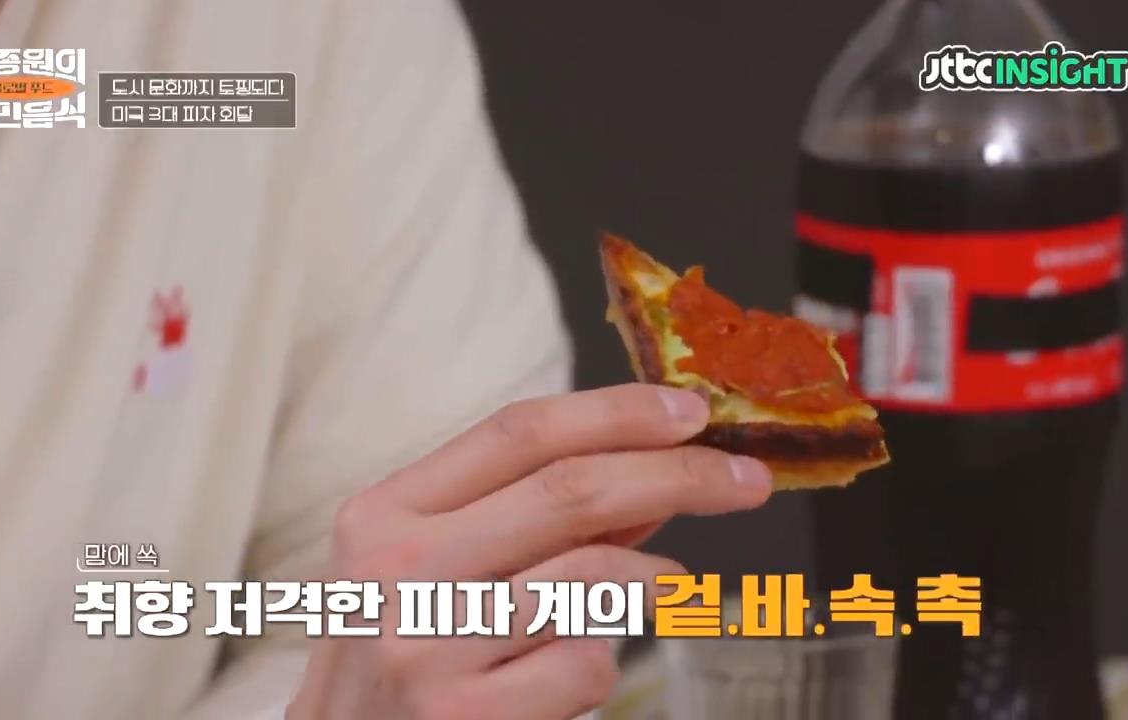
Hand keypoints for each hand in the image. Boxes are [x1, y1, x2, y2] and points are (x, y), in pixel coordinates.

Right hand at [286, 383, 771, 719]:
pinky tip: (578, 668)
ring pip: (592, 578)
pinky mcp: (467, 717)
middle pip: (570, 491)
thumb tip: (648, 474)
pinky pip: (586, 663)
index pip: (519, 432)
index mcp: (384, 514)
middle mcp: (398, 572)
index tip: (691, 413)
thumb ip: (532, 518)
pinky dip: (605, 659)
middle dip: (678, 476)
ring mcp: (430, 649)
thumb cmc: (396, 654)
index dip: (617, 412)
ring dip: (653, 577)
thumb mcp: (434, 568)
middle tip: (744, 480)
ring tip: (667, 584)